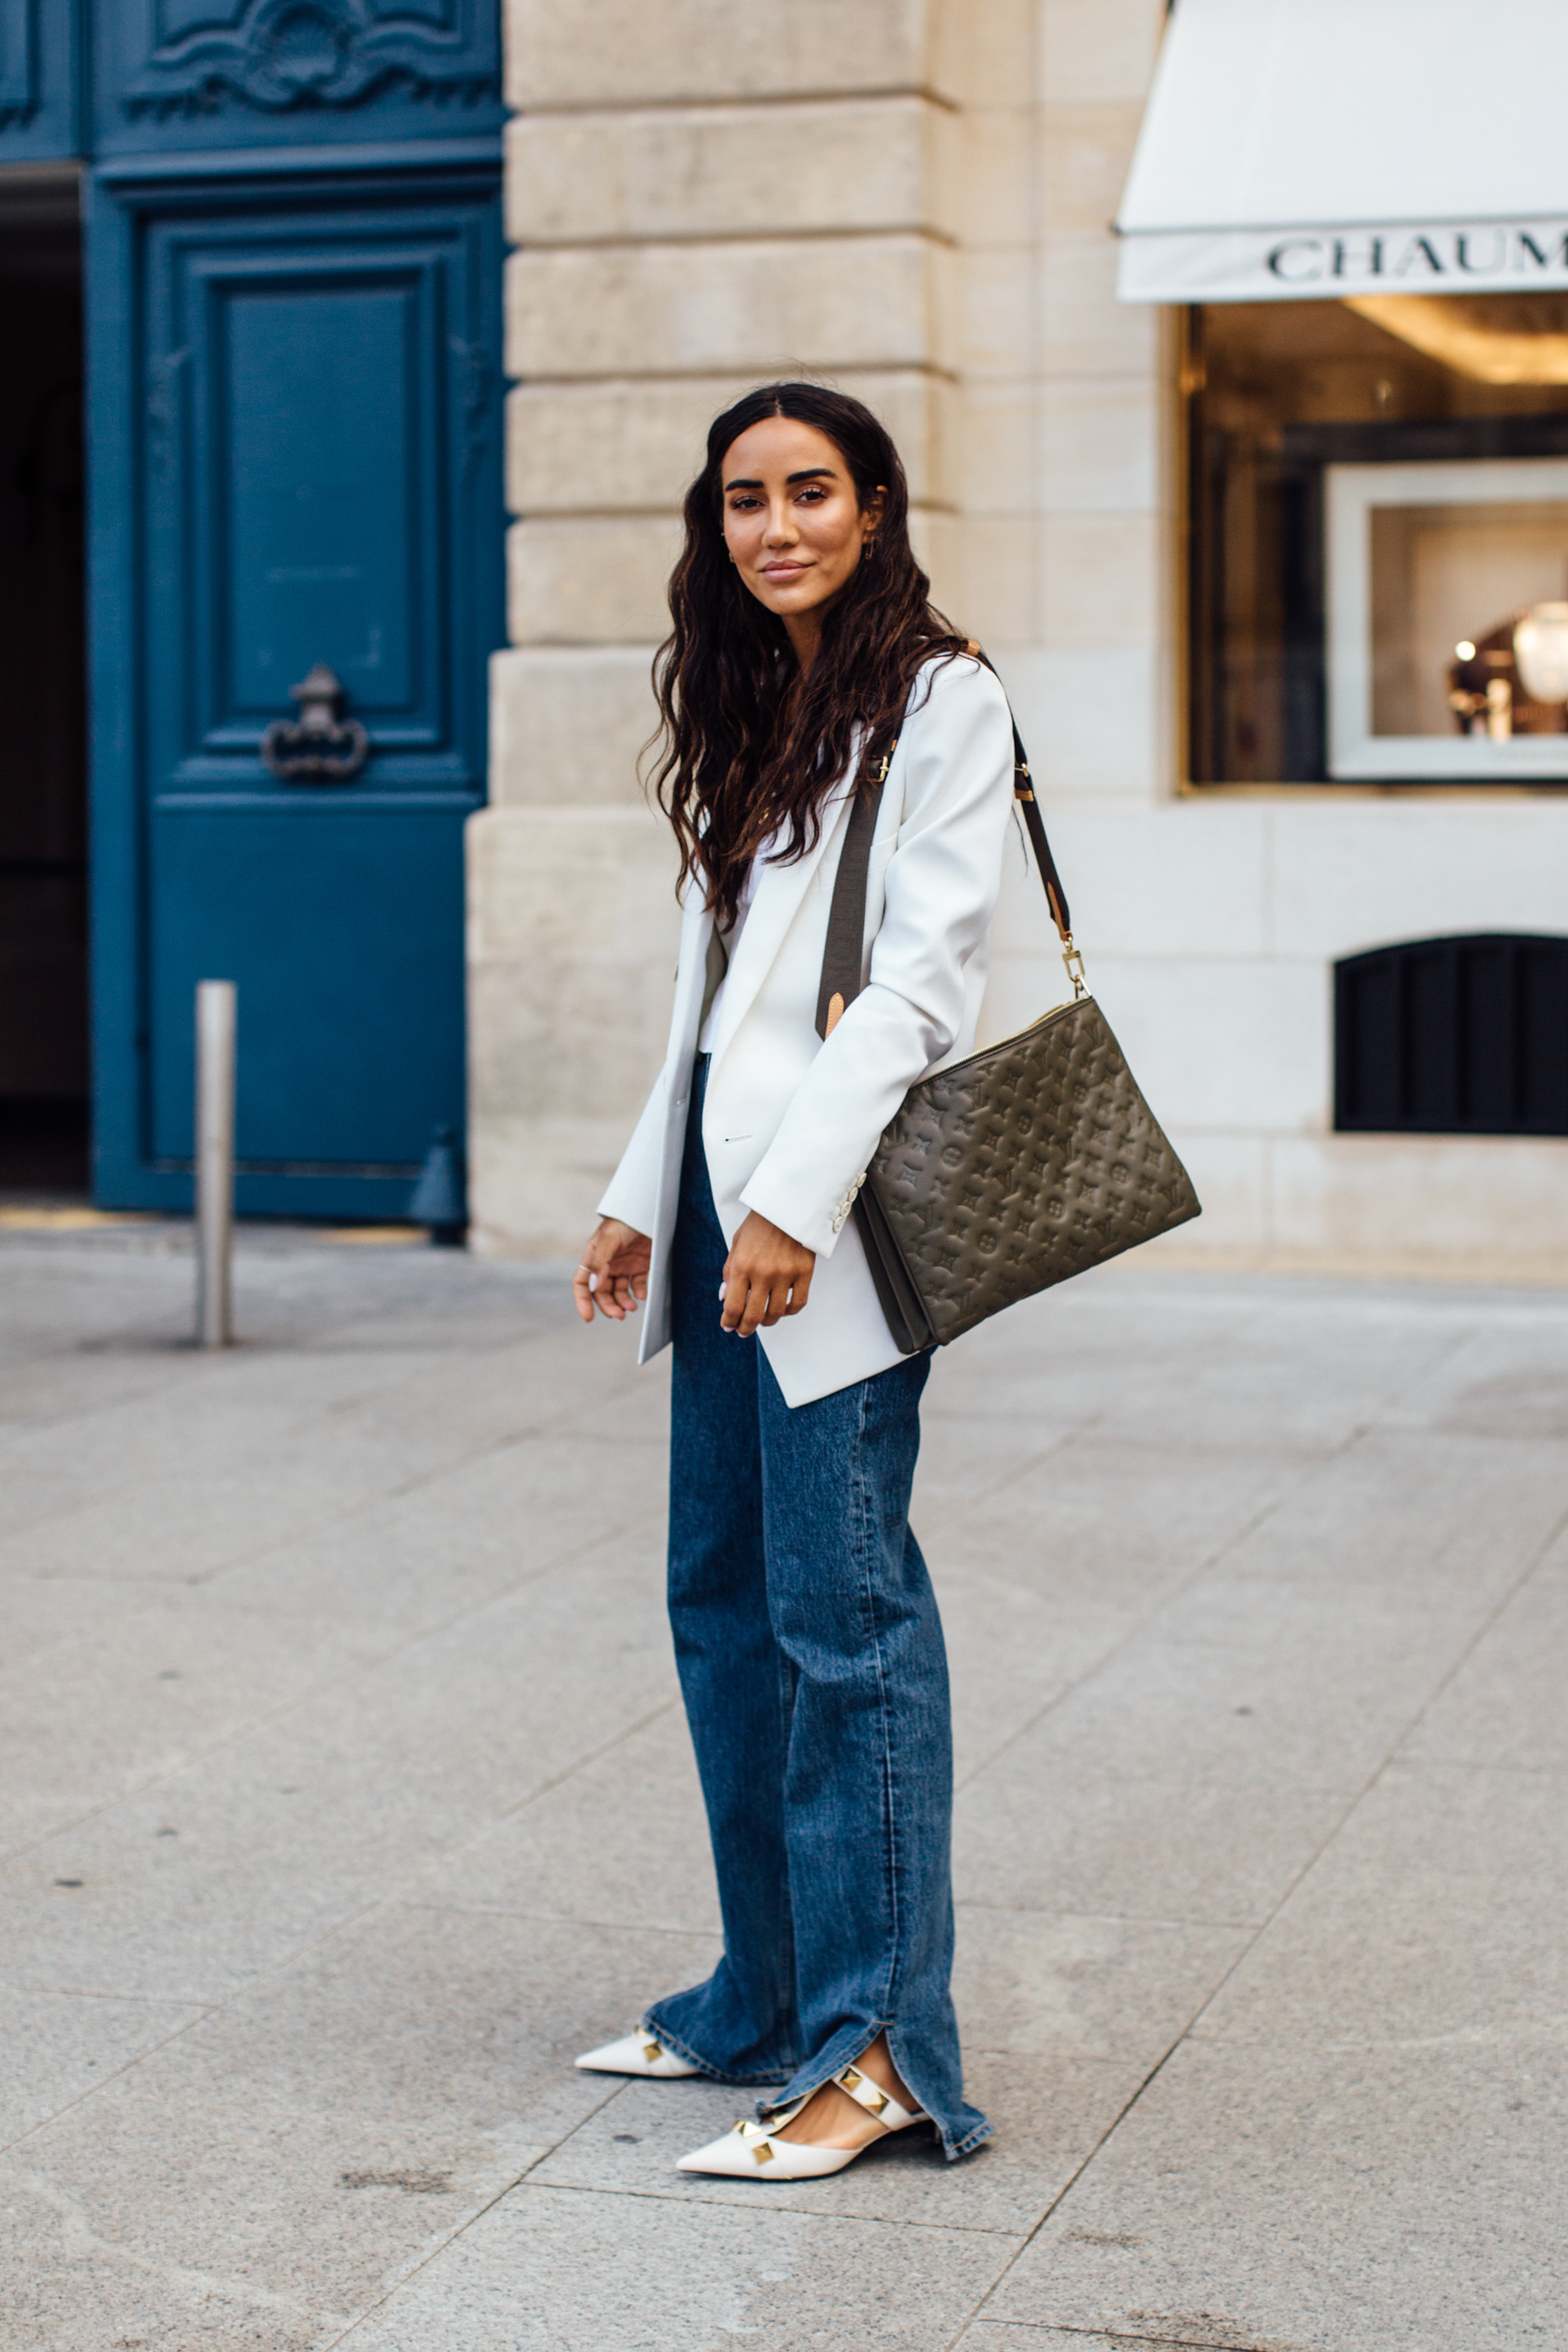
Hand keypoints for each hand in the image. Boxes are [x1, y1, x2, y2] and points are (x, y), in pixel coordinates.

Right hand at [573, 1218, 650, 1323]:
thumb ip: (600, 1263)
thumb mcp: (609, 1239)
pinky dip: (638, 1292)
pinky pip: (637, 1285)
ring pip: (619, 1292)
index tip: (588, 1317)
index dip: (583, 1301)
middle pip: (602, 1292)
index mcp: (593, 1257)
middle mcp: (606, 1264)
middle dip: (609, 1306)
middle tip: (620, 1316)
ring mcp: (624, 1266)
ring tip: (632, 1308)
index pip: (582, 1283)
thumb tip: (594, 1288)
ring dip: (623, 1302)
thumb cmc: (625, 1221)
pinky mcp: (640, 1266)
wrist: (649, 1210)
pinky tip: (641, 1295)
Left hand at [721, 1211, 814, 1336]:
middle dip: (745, 1328)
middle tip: (743, 1331)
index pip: (732, 1306)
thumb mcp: (737, 1243)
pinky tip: (783, 1309)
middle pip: (753, 1316)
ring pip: (776, 1313)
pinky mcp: (804, 1273)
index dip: (729, 1322)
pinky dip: (789, 1312)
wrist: (789, 1204)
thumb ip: (729, 1271)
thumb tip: (724, 1298)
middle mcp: (762, 1273)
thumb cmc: (760, 1223)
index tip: (728, 1326)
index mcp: (741, 1266)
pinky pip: (798, 1304)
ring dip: (767, 1322)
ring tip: (763, 1320)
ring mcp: (785, 1274)